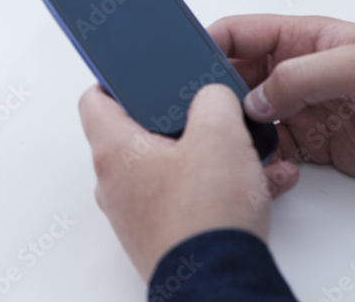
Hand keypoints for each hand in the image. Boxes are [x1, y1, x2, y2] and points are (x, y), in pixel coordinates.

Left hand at [79, 84, 296, 279]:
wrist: (218, 284)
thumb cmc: (205, 218)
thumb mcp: (219, 135)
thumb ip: (213, 100)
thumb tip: (212, 96)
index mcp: (114, 150)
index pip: (94, 99)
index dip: (117, 80)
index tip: (141, 74)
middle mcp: (116, 182)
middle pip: (139, 134)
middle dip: (181, 120)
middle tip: (208, 111)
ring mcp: (137, 212)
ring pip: (172, 167)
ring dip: (210, 156)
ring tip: (248, 152)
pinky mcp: (163, 234)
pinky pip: (188, 197)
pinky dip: (218, 187)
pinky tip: (259, 185)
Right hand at [209, 14, 354, 184]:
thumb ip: (299, 76)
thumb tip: (253, 98)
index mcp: (302, 38)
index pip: (239, 32)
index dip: (209, 43)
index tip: (186, 64)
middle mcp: (295, 72)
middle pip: (234, 76)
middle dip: (214, 92)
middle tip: (203, 111)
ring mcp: (301, 110)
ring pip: (246, 117)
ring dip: (234, 130)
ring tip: (231, 141)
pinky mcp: (311, 146)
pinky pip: (269, 151)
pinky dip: (258, 160)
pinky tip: (262, 164)